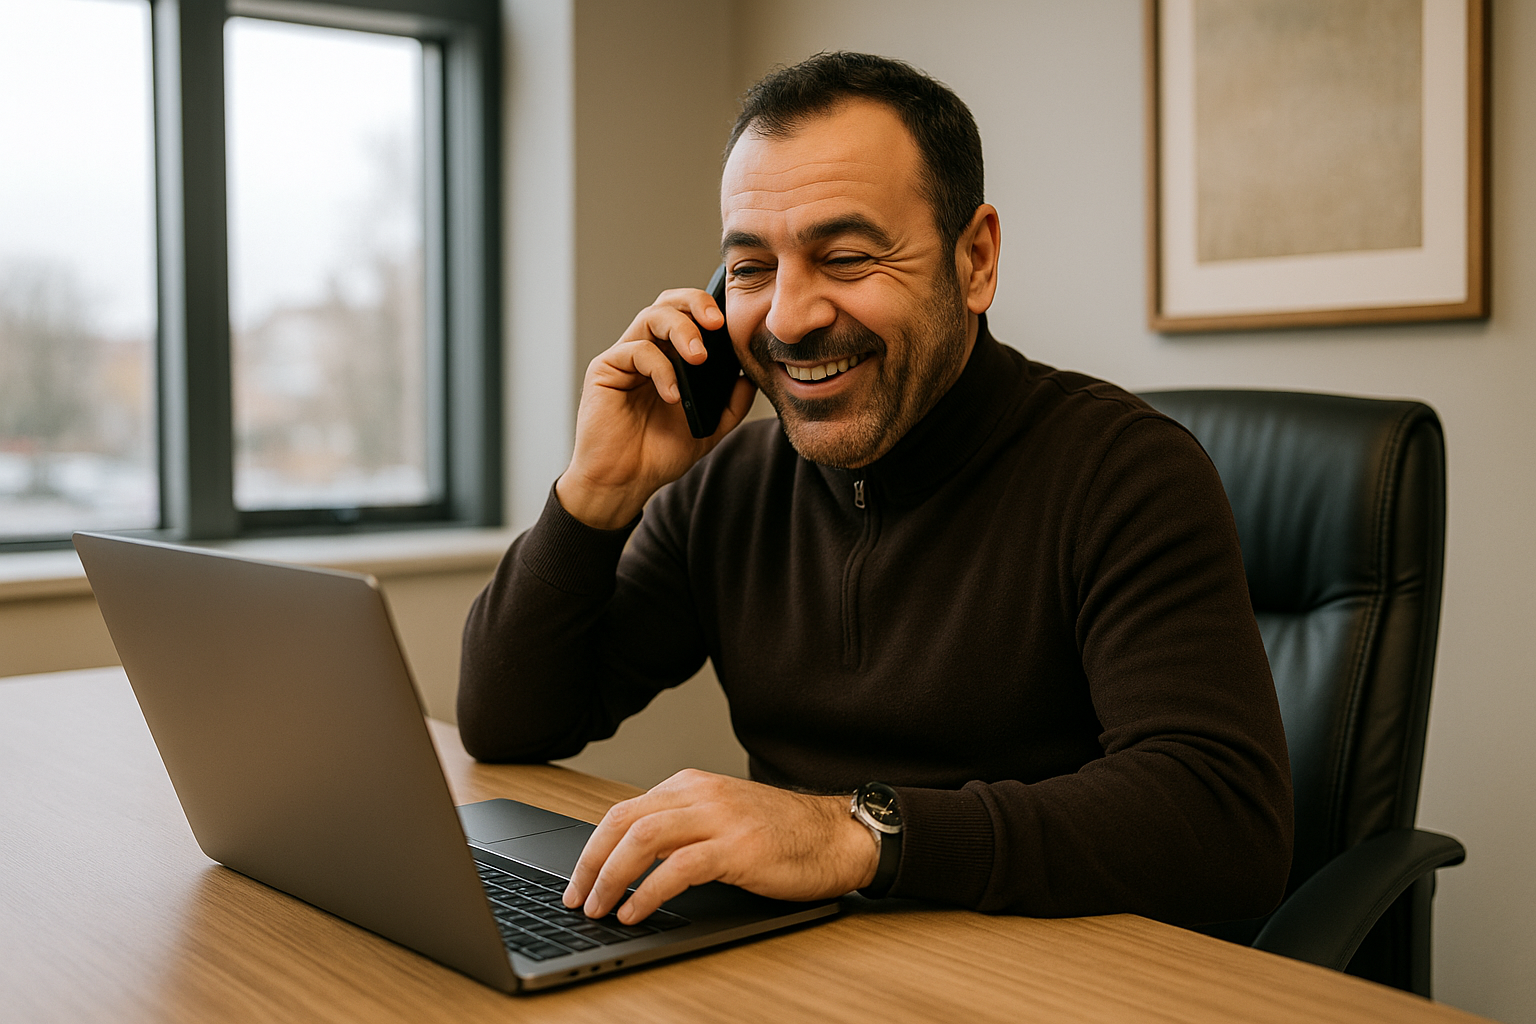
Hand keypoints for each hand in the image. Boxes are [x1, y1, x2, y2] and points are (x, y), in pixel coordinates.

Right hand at [556, 289, 757, 529]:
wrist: (625, 482)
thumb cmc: (658, 454)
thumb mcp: (709, 428)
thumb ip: (731, 403)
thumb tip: (749, 375)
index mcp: (671, 358)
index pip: (690, 316)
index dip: (710, 310)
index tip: (733, 324)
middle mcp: (648, 351)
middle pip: (669, 303)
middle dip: (696, 303)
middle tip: (717, 323)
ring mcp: (626, 358)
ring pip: (652, 316)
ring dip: (682, 330)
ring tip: (699, 357)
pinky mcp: (605, 369)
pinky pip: (636, 350)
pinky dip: (661, 368)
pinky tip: (672, 395)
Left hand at [561, 769, 878, 922]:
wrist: (837, 836)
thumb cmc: (784, 834)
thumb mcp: (722, 818)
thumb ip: (682, 828)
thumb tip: (631, 863)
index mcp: (691, 785)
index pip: (623, 811)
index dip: (592, 848)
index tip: (579, 880)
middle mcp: (701, 794)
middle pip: (623, 821)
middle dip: (591, 863)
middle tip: (577, 898)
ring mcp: (720, 818)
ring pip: (643, 839)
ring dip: (611, 877)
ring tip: (600, 907)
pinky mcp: (738, 847)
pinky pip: (678, 868)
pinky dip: (648, 892)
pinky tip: (637, 911)